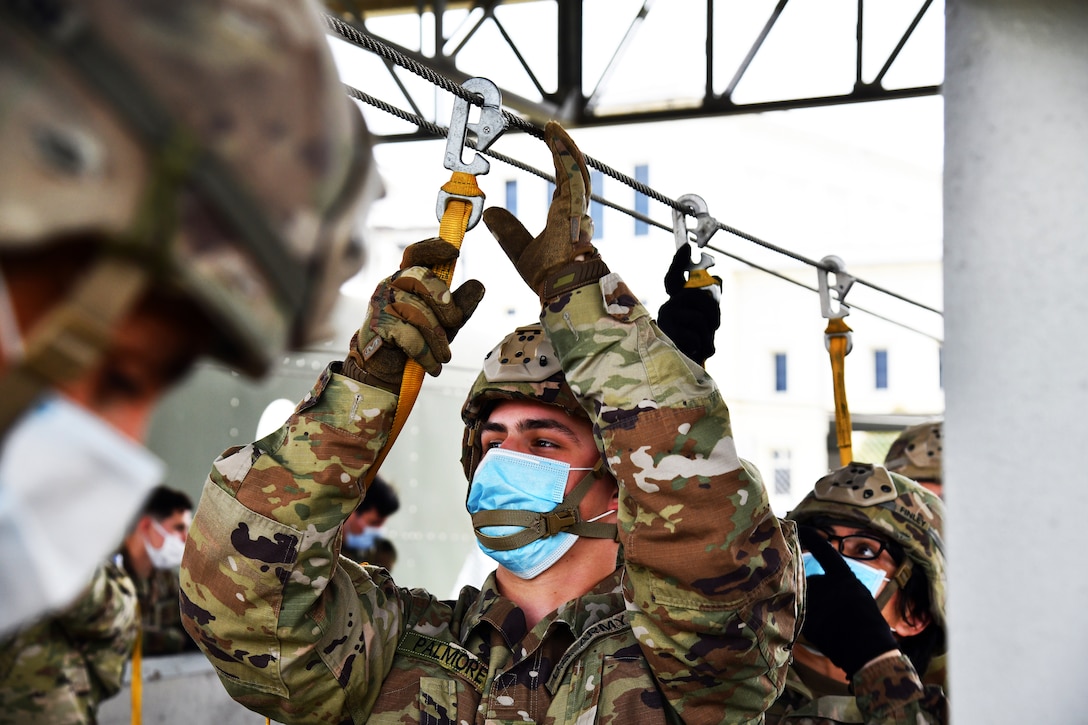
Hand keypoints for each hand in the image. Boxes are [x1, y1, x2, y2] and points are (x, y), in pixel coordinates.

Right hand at [342, 238, 484, 392]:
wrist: (385, 370)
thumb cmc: (415, 339)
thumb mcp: (443, 322)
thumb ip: (460, 305)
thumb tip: (479, 285)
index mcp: (407, 278)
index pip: (416, 253)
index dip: (433, 248)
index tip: (453, 251)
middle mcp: (391, 285)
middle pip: (421, 278)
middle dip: (444, 303)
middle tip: (455, 323)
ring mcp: (381, 303)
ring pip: (418, 312)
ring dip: (437, 339)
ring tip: (444, 356)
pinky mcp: (377, 326)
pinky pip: (410, 336)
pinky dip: (426, 354)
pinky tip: (433, 365)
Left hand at [482, 121, 608, 301]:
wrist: (560, 287)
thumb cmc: (547, 275)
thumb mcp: (519, 249)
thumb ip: (507, 230)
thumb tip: (490, 213)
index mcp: (564, 216)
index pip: (564, 181)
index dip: (559, 162)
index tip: (552, 144)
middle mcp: (574, 209)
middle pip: (573, 170)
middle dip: (564, 148)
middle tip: (552, 130)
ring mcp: (577, 207)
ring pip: (576, 169)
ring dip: (565, 146)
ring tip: (553, 129)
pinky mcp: (574, 206)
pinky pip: (572, 174)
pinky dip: (565, 155)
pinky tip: (556, 139)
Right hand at [657, 246, 721, 365]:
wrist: (685, 370)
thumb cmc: (696, 344)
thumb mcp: (705, 322)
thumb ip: (709, 303)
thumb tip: (718, 280)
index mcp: (676, 301)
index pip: (674, 277)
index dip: (679, 262)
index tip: (686, 247)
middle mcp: (668, 307)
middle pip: (698, 297)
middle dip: (714, 312)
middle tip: (714, 326)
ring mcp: (666, 321)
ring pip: (700, 318)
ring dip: (709, 334)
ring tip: (703, 342)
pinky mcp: (668, 335)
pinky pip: (696, 334)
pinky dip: (702, 345)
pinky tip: (695, 350)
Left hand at [797, 525, 898, 677]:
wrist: (869, 653)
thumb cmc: (870, 627)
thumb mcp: (860, 597)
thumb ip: (839, 586)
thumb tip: (817, 581)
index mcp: (846, 578)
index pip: (825, 551)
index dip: (812, 538)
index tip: (800, 528)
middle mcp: (829, 586)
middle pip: (810, 580)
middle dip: (814, 591)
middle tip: (833, 612)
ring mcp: (817, 602)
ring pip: (803, 597)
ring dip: (809, 605)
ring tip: (830, 623)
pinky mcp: (807, 619)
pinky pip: (799, 613)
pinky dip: (806, 620)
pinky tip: (823, 631)